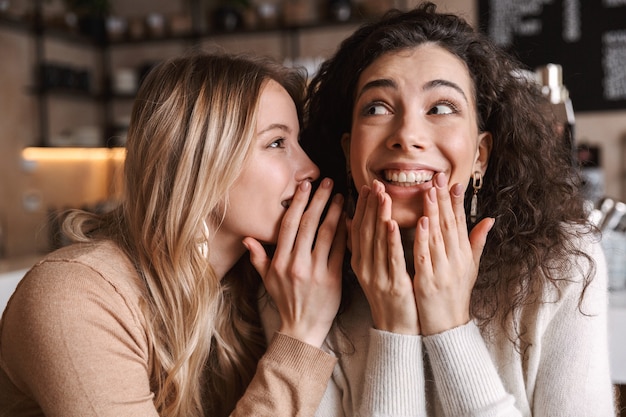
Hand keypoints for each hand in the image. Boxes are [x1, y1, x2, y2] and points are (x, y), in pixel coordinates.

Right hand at [243, 178, 346, 346]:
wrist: (302, 329)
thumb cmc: (285, 301)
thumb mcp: (267, 280)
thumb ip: (258, 258)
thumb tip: (247, 239)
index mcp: (280, 261)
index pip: (289, 225)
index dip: (298, 203)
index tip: (305, 186)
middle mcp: (296, 264)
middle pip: (309, 224)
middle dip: (319, 200)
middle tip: (328, 182)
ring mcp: (315, 271)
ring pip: (326, 234)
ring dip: (335, 212)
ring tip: (341, 196)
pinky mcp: (333, 279)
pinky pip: (340, 250)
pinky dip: (345, 233)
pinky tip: (351, 220)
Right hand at [349, 179, 418, 334]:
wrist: (394, 331)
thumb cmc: (385, 301)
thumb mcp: (368, 273)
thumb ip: (360, 249)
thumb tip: (349, 223)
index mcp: (359, 263)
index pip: (357, 230)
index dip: (361, 208)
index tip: (366, 188)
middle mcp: (365, 268)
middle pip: (365, 231)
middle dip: (370, 206)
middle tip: (375, 184)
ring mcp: (378, 277)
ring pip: (377, 241)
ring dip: (380, 216)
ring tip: (383, 195)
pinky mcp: (393, 285)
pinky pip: (392, 259)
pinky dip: (393, 240)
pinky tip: (394, 223)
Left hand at [413, 173, 493, 334]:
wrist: (448, 327)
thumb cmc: (456, 295)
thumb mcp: (470, 268)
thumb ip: (476, 242)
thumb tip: (490, 218)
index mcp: (464, 255)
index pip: (460, 223)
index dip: (456, 201)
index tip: (452, 181)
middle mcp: (456, 260)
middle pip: (449, 225)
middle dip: (444, 200)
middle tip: (438, 177)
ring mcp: (443, 271)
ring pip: (438, 237)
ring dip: (433, 213)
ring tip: (429, 192)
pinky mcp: (429, 282)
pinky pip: (425, 257)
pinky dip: (423, 239)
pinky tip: (420, 222)